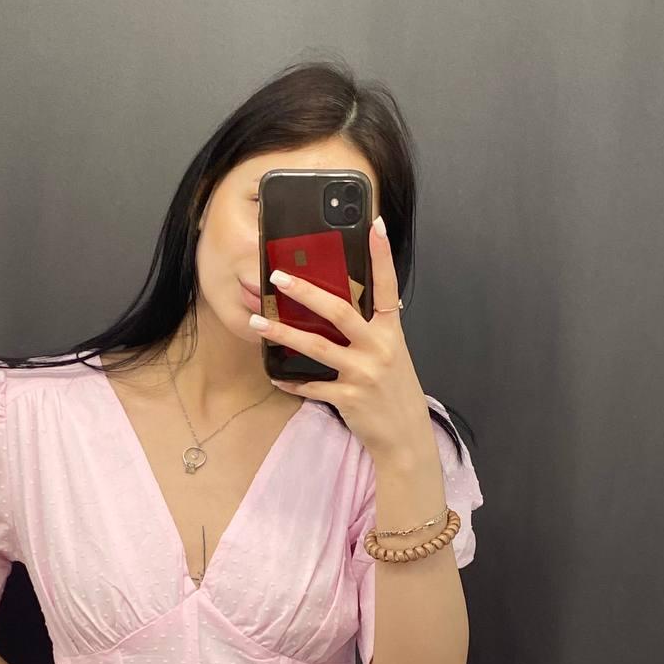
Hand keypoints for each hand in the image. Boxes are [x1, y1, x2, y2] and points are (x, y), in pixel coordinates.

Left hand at [256, 217, 429, 458]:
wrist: (405, 437)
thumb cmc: (395, 393)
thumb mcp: (392, 355)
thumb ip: (372, 331)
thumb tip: (342, 309)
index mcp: (391, 333)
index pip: (387, 287)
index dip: (382, 256)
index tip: (373, 225)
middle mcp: (379, 349)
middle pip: (339, 312)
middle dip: (306, 291)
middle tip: (278, 276)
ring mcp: (363, 374)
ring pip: (317, 347)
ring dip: (283, 333)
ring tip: (258, 321)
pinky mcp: (348, 399)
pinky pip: (312, 386)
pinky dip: (291, 381)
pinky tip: (275, 374)